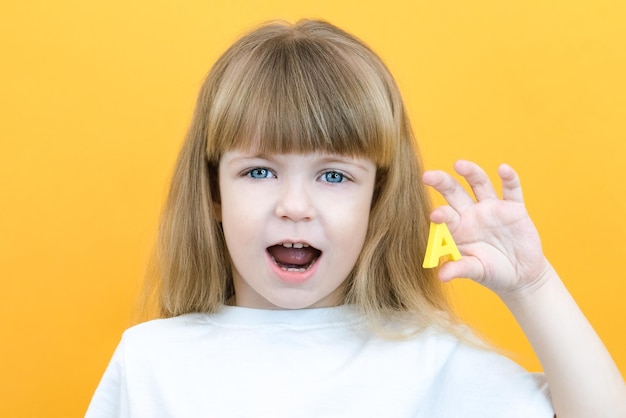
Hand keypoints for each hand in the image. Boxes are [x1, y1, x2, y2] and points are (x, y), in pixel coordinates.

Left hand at [422, 160, 549, 295]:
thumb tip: (441, 276)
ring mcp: (493, 208)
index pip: (446, 216)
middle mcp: (472, 213)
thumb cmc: (492, 273)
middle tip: (428, 175)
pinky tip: (503, 169)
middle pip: (455, 192)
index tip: (436, 215)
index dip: (441, 215)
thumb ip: (460, 268)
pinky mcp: (515, 209)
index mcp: (458, 228)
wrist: (520, 276)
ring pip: (480, 184)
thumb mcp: (476, 270)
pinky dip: (509, 179)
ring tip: (459, 164)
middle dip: (442, 183)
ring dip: (471, 173)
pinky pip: (512, 190)